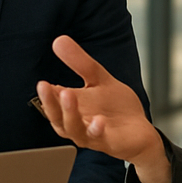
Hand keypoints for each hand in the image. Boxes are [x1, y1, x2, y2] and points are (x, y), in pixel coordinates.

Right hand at [36, 34, 170, 182]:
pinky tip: (98, 120)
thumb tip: (59, 39)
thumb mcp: (98, 79)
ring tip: (67, 95)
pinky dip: (96, 130)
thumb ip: (80, 62)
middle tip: (43, 86)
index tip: (42, 82)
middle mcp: (77, 124)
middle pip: (57, 117)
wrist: (139, 130)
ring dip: (69, 113)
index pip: (52, 103)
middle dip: (50, 102)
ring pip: (74, 128)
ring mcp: (91, 136)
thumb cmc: (114, 108)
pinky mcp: (109, 143)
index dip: (46, 94)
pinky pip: (99, 139)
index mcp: (70, 109)